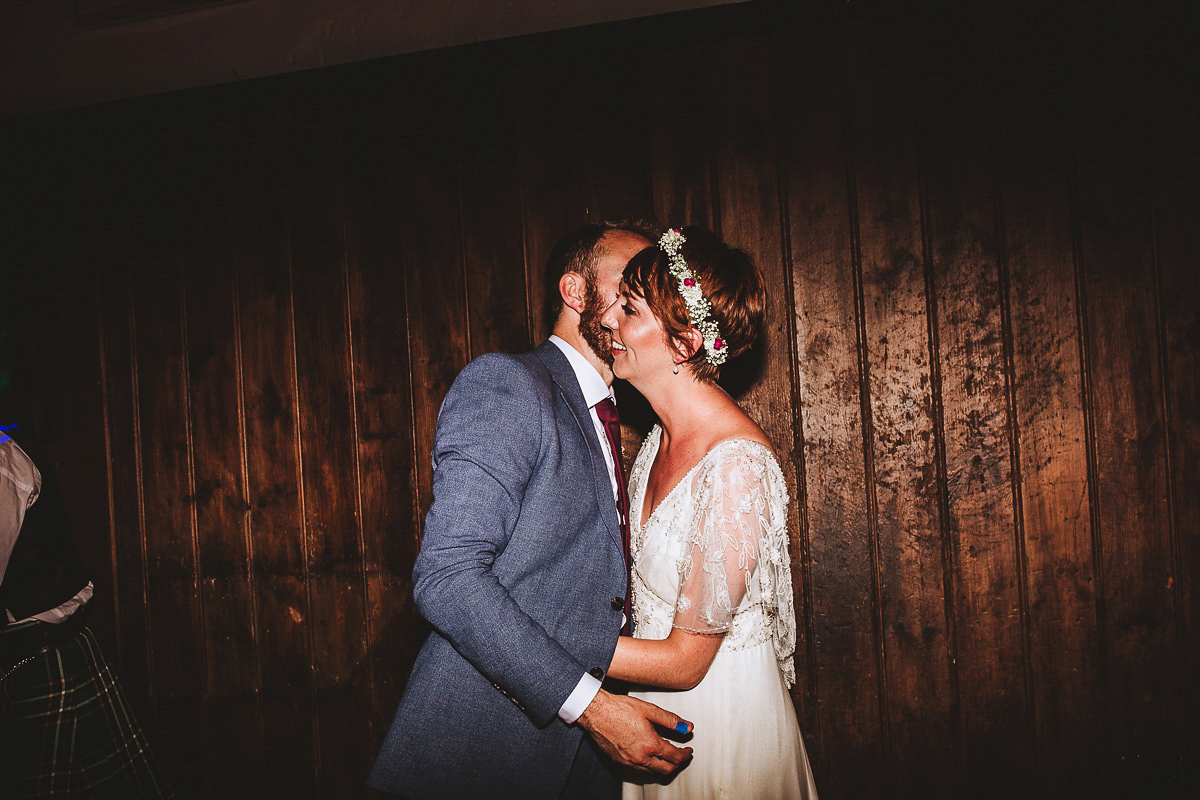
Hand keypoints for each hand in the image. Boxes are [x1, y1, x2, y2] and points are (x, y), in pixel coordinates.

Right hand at [575, 689, 692, 774]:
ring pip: (652, 772)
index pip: (675, 757)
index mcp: (650, 744)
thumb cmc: (619, 708)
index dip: (685, 754)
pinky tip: (648, 755)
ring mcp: (629, 761)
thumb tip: (686, 726)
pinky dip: (648, 765)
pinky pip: (638, 769)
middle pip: (666, 770)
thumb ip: (670, 720)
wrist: (596, 712)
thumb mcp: (650, 710)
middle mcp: (640, 757)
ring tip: (666, 756)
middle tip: (681, 756)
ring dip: (663, 766)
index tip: (687, 751)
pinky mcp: (620, 761)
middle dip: (677, 764)